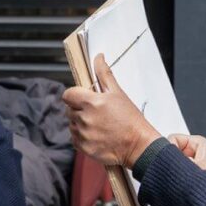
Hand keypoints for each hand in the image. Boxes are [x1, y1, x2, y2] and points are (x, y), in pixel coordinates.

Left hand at [63, 53, 161, 167]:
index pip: (68, 95)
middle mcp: (84, 118)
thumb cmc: (130, 119)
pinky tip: (96, 135)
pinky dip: (82, 137)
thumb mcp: (118, 93)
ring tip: (98, 125)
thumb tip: (98, 58)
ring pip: (72, 125)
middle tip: (95, 112)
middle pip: (69, 110)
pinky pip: (75, 139)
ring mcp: (83, 134)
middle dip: (79, 109)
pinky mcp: (84, 147)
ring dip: (80, 123)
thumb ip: (104, 74)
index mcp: (91, 102)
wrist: (138, 145)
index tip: (82, 98)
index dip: (74, 95)